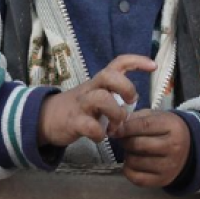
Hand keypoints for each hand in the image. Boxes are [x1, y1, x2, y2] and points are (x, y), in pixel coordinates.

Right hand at [37, 55, 155, 147]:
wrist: (46, 118)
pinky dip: (99, 134)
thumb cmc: (78, 108)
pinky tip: (100, 137)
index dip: (136, 61)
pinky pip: (89, 125)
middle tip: (130, 102)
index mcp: (98, 82)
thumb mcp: (96, 96)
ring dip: (116, 114)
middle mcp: (90, 89)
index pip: (118, 63)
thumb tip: (134, 103)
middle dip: (125, 87)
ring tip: (116, 127)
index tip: (153, 66)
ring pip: (101, 99)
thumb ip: (113, 96)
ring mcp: (81, 104)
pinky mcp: (73, 121)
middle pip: (108, 75)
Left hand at [110, 110, 191, 187]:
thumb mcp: (155, 117)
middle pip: (137, 145)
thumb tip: (114, 128)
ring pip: (135, 162)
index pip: (144, 125)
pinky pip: (137, 178)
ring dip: (127, 155)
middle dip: (125, 141)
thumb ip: (135, 119)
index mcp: (173, 127)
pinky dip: (128, 170)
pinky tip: (132, 163)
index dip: (125, 127)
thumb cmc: (166, 130)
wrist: (187, 149)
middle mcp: (174, 147)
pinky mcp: (163, 180)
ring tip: (132, 151)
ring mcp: (169, 166)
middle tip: (125, 140)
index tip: (115, 130)